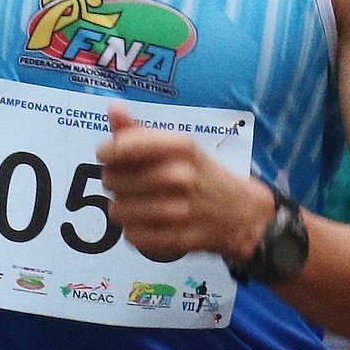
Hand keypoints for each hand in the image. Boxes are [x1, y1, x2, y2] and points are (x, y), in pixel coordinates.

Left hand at [97, 104, 273, 265]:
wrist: (243, 213)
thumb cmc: (202, 174)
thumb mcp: (178, 146)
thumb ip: (140, 131)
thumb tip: (113, 109)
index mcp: (180, 148)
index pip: (121, 148)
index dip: (107, 152)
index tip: (108, 155)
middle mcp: (179, 177)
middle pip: (112, 180)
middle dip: (113, 180)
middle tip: (127, 181)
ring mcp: (179, 211)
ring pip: (118, 211)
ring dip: (120, 207)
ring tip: (135, 203)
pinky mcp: (178, 240)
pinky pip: (133, 236)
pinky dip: (133, 230)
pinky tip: (145, 222)